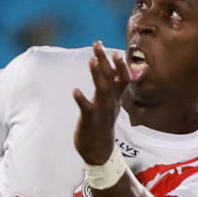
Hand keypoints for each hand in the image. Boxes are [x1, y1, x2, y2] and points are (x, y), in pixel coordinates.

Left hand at [72, 41, 129, 165]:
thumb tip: (112, 72)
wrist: (99, 152)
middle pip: (111, 78)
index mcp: (115, 99)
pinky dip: (82, 99)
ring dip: (97, 74)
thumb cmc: (102, 125)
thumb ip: (111, 89)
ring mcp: (101, 111)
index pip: (122, 79)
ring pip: (102, 90)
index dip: (120, 66)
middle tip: (98, 44)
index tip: (115, 51)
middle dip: (105, 60)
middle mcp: (111, 103)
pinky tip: (75, 91)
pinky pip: (87, 108)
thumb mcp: (110, 106)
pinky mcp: (90, 121)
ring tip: (91, 60)